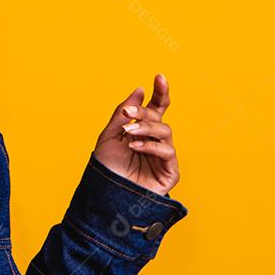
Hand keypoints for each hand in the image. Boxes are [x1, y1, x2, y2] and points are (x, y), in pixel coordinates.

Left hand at [92, 74, 179, 195]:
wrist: (105, 197)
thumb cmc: (107, 169)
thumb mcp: (110, 136)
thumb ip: (124, 113)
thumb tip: (139, 90)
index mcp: (142, 131)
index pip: (157, 108)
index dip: (160, 92)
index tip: (158, 77)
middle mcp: (155, 142)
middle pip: (159, 118)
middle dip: (145, 113)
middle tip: (128, 114)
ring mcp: (163, 156)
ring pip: (165, 131)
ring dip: (147, 128)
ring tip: (129, 133)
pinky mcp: (170, 172)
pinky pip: (167, 151)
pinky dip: (151, 146)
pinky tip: (135, 146)